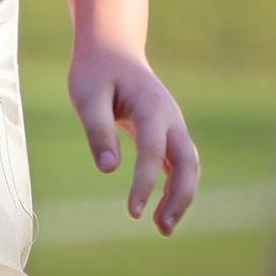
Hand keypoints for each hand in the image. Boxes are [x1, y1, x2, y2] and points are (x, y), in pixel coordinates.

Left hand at [67, 44, 197, 234]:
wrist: (111, 47)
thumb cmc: (95, 71)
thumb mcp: (86, 95)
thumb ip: (97, 129)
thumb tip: (108, 169)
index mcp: (151, 106)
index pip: (154, 151)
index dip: (145, 182)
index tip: (132, 211)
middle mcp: (170, 117)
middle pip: (188, 162)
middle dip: (179, 197)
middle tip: (160, 228)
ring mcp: (173, 125)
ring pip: (189, 165)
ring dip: (181, 196)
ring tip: (162, 227)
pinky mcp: (167, 132)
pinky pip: (179, 163)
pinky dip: (175, 186)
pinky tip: (162, 208)